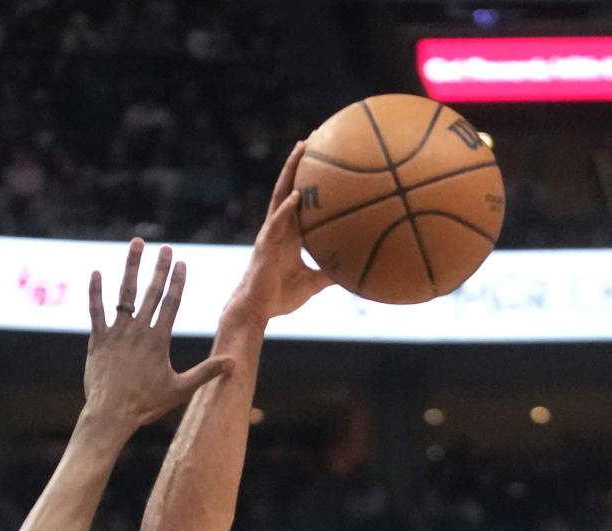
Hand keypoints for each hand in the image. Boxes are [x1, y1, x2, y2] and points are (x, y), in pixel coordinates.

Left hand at [84, 239, 233, 429]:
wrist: (111, 414)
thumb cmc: (146, 404)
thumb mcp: (181, 390)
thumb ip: (206, 372)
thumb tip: (234, 362)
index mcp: (158, 340)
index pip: (171, 303)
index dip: (177, 281)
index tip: (181, 262)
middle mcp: (138, 331)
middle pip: (151, 292)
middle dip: (159, 268)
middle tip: (165, 248)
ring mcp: (117, 333)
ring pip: (125, 293)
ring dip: (131, 267)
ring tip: (136, 244)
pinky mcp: (98, 339)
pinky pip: (96, 310)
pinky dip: (96, 291)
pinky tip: (96, 272)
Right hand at [229, 142, 335, 323]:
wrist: (256, 310)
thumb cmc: (280, 297)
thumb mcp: (313, 283)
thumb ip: (331, 273)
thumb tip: (355, 272)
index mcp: (290, 234)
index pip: (300, 200)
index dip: (308, 180)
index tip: (321, 159)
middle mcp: (280, 228)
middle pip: (289, 188)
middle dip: (298, 164)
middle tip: (312, 140)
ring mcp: (271, 233)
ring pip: (281, 196)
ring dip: (290, 172)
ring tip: (302, 149)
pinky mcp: (265, 245)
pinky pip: (276, 222)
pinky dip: (286, 209)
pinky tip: (296, 195)